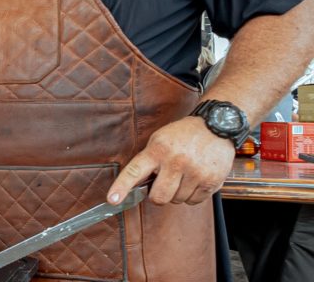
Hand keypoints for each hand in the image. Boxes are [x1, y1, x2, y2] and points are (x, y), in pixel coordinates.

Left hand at [107, 116, 234, 205]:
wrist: (215, 125)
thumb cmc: (183, 135)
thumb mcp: (159, 140)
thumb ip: (148, 161)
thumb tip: (136, 186)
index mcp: (157, 150)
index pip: (134, 171)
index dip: (121, 187)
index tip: (112, 200)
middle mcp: (175, 162)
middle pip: (159, 197)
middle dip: (158, 196)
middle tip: (164, 183)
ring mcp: (194, 172)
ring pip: (177, 200)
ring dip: (178, 193)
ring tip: (185, 174)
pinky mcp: (211, 181)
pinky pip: (194, 201)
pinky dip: (193, 195)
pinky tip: (196, 178)